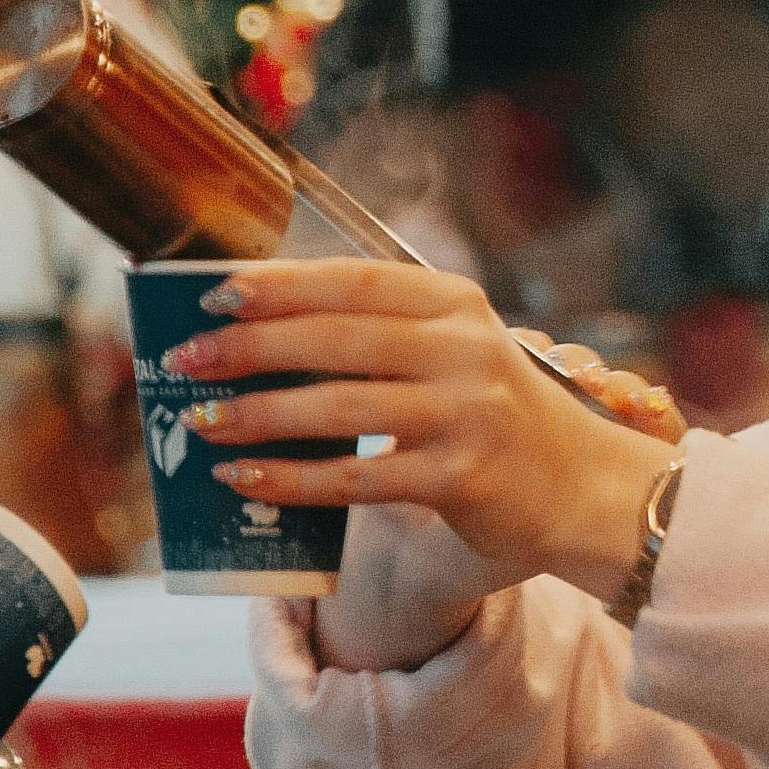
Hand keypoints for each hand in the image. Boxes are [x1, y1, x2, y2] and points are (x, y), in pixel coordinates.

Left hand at [169, 262, 673, 607]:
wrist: (583, 488)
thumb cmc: (498, 414)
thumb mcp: (453, 352)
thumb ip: (380, 335)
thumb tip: (260, 332)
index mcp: (456, 303)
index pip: (354, 281)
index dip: (280, 284)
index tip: (213, 292)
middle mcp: (465, 349)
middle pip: (338, 338)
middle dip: (250, 347)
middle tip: (185, 359)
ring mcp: (467, 413)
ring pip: (340, 408)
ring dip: (260, 414)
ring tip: (203, 421)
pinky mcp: (462, 478)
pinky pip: (358, 478)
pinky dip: (293, 479)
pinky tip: (245, 478)